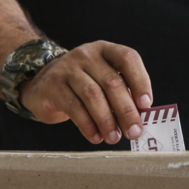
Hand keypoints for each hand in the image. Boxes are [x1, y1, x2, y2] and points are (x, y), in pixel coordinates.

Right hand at [19, 40, 152, 144]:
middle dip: (126, 110)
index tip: (146, 105)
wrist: (42, 84)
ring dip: (107, 120)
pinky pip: (74, 107)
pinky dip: (88, 125)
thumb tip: (140, 118)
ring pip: (93, 95)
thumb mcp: (101, 79)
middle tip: (134, 131)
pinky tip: (96, 137)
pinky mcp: (53, 86)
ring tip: (114, 138)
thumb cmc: (82, 85)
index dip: (140, 80)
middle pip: (112, 82)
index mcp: (105, 50)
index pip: (128, 58)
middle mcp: (86, 55)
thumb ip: (121, 93)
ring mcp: (67, 69)